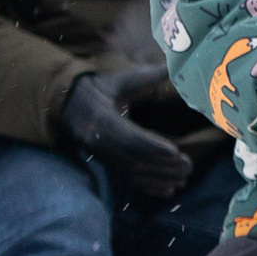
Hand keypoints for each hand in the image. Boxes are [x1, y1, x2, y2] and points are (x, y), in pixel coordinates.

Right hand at [61, 68, 192, 197]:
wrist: (68, 106)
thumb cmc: (98, 90)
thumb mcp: (118, 81)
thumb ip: (145, 76)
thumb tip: (170, 64)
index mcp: (101, 118)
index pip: (129, 137)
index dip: (152, 145)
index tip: (175, 151)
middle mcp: (99, 141)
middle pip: (134, 158)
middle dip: (162, 164)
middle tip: (188, 166)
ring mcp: (102, 156)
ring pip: (133, 172)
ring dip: (160, 177)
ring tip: (184, 179)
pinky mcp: (106, 164)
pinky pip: (127, 180)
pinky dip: (148, 187)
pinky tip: (168, 190)